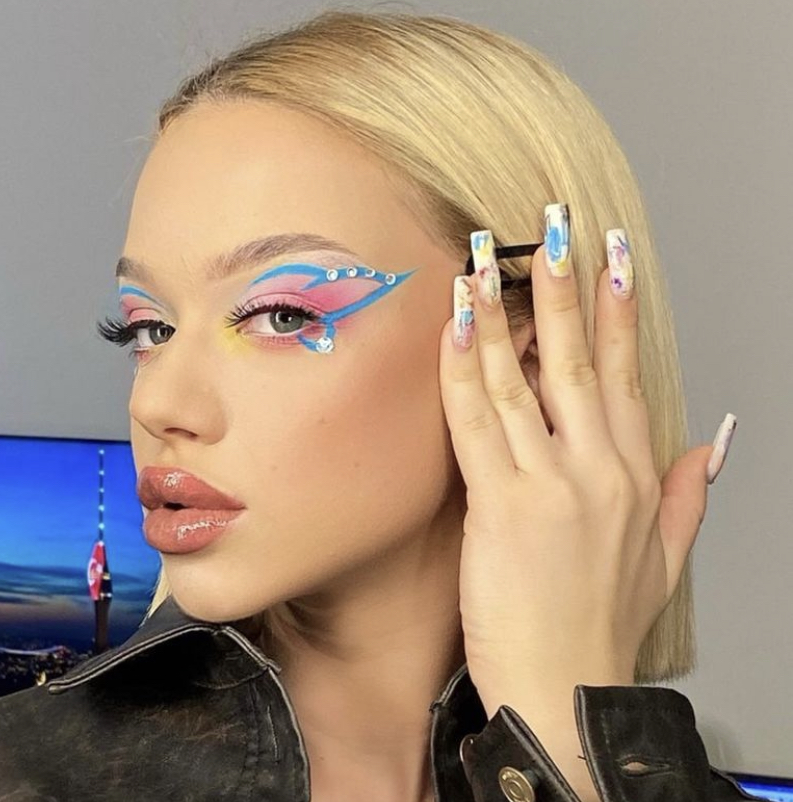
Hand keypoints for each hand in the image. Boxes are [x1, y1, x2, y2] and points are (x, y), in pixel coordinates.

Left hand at [438, 213, 733, 798]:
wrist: (570, 691)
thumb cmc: (603, 630)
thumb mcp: (665, 561)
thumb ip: (690, 496)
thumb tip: (715, 445)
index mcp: (637, 476)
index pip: (624, 375)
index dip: (615, 313)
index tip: (613, 258)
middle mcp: (599, 470)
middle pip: (577, 361)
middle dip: (564, 287)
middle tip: (554, 226)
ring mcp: (552, 484)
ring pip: (522, 380)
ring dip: (501, 312)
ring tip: (484, 258)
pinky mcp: (503, 507)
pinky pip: (478, 422)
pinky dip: (465, 370)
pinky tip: (457, 325)